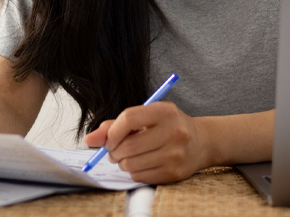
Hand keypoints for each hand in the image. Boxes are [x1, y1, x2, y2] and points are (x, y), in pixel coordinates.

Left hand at [83, 101, 209, 183]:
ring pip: (131, 164)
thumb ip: (116, 125)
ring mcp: (175, 154)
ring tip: (128, 157)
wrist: (200, 141)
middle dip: (114, 151)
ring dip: (123, 163)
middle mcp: (173, 131)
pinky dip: (134, 172)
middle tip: (115, 151)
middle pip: (128, 146)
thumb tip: (90, 139)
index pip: (128, 119)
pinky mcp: (174, 172)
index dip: (112, 132)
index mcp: (165, 111)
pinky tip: (141, 164)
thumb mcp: (146, 117)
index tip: (108, 140)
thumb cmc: (167, 126)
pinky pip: (140, 177)